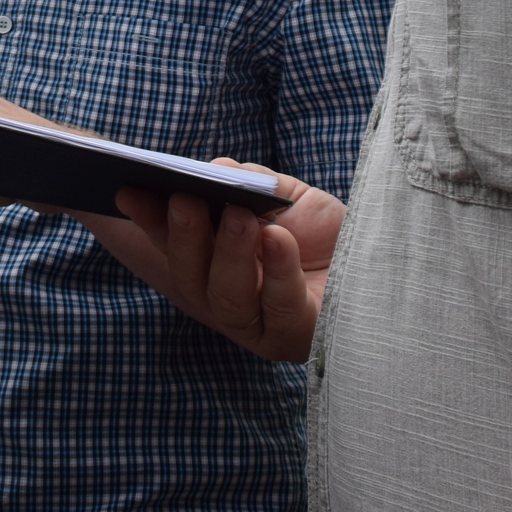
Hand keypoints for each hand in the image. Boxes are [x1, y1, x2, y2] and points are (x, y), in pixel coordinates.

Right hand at [116, 165, 343, 362]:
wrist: (385, 269)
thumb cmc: (330, 234)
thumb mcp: (285, 198)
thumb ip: (250, 185)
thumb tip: (218, 173)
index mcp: (216, 271)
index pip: (174, 245)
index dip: (148, 219)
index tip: (127, 187)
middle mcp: (230, 305)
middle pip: (192, 280)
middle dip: (185, 238)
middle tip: (186, 199)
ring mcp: (262, 328)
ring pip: (228, 299)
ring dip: (228, 254)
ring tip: (238, 215)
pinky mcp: (299, 338)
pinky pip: (282, 308)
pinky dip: (277, 272)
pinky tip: (277, 239)